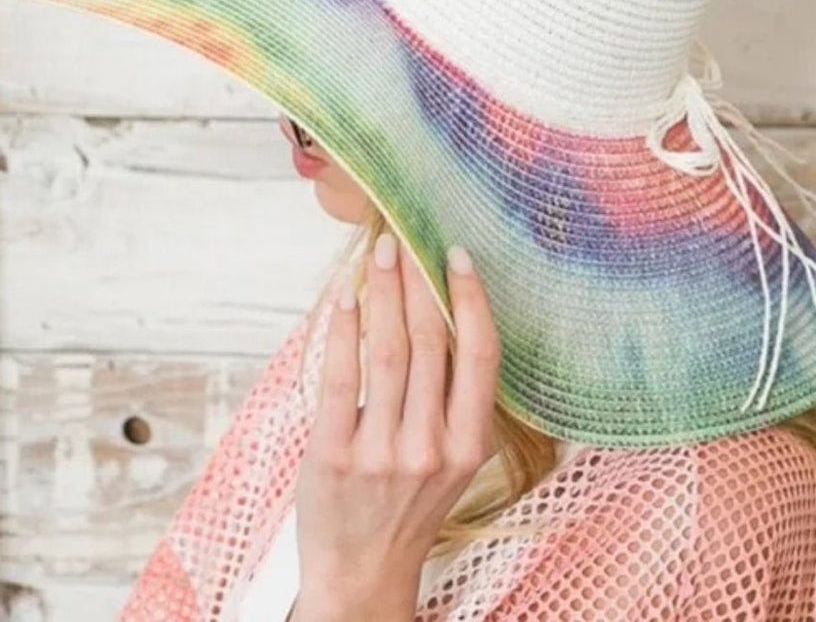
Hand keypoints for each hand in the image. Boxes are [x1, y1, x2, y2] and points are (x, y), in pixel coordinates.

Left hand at [289, 233, 500, 621]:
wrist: (363, 574)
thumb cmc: (409, 507)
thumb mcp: (451, 460)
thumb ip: (452, 398)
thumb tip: (440, 312)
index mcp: (470, 445)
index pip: (481, 355)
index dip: (472, 298)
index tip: (457, 255)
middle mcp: (432, 448)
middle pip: (431, 342)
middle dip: (418, 281)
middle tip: (406, 239)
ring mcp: (382, 453)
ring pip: (388, 351)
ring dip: (384, 293)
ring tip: (379, 255)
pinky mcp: (334, 456)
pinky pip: (341, 377)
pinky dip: (343, 329)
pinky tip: (345, 297)